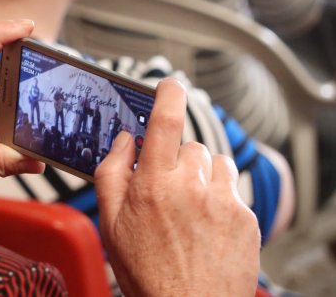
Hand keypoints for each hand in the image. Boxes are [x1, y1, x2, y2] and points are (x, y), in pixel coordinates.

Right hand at [95, 79, 260, 295]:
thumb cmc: (147, 271)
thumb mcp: (110, 222)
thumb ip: (111, 172)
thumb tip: (124, 140)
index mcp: (155, 183)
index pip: (166, 121)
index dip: (169, 94)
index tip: (170, 85)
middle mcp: (193, 186)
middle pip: (191, 146)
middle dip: (179, 159)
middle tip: (168, 187)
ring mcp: (224, 201)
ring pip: (216, 163)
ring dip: (203, 174)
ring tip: (190, 205)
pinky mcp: (247, 217)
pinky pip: (234, 189)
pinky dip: (221, 197)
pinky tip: (207, 224)